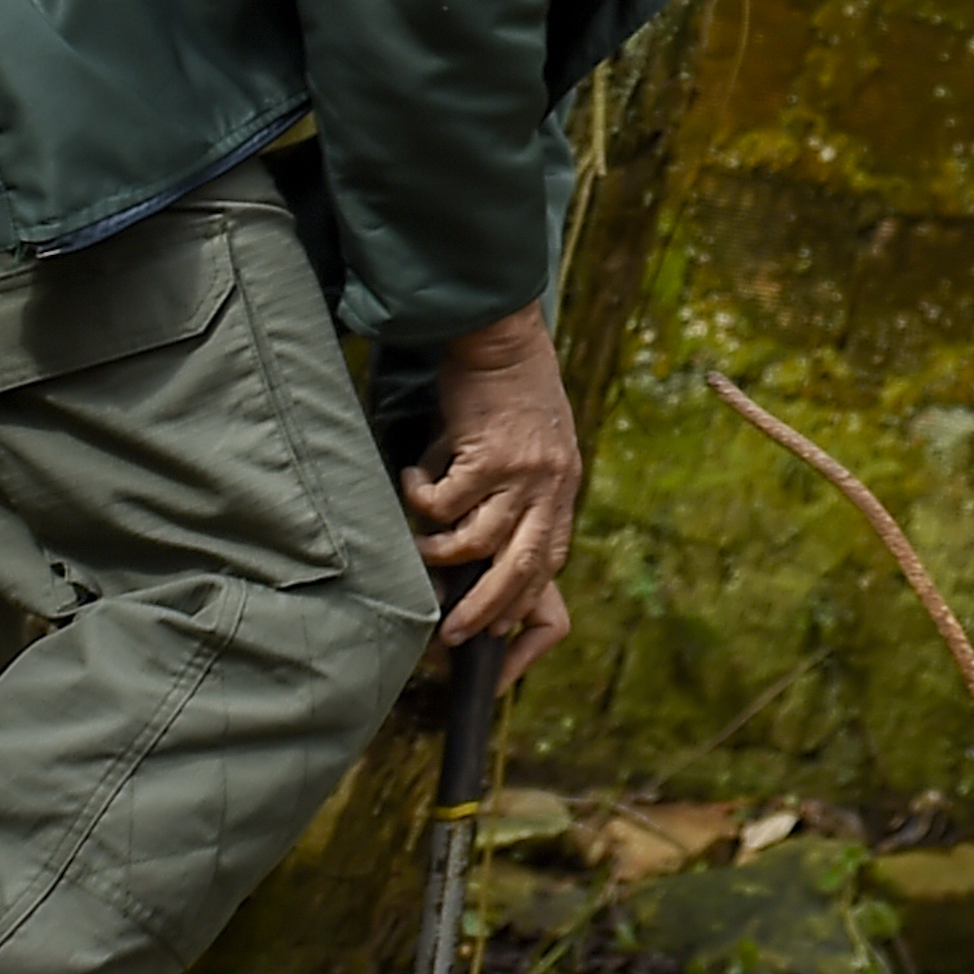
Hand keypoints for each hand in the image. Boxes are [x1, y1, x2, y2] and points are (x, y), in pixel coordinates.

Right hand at [409, 308, 582, 677]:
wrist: (503, 335)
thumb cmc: (509, 393)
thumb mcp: (531, 450)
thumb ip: (516, 498)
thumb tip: (475, 556)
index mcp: (562, 489)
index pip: (549, 563)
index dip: (522, 606)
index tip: (496, 638)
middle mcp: (551, 486)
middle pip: (521, 569)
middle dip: (485, 609)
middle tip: (452, 635)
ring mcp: (523, 472)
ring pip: (476, 541)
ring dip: (440, 553)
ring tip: (418, 548)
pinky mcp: (489, 453)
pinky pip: (445, 501)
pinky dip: (421, 498)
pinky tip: (411, 479)